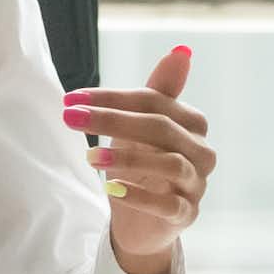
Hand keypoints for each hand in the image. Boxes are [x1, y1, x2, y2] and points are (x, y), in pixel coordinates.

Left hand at [67, 47, 212, 273]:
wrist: (143, 223)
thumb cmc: (142, 167)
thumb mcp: (141, 128)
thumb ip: (159, 91)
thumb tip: (181, 50)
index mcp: (192, 123)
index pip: (153, 101)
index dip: (112, 98)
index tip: (71, 99)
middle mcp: (202, 151)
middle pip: (160, 127)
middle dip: (112, 121)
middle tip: (72, 119)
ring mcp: (197, 184)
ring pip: (169, 164)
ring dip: (126, 158)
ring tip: (91, 158)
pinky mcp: (187, 214)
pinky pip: (167, 204)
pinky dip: (139, 195)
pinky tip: (112, 188)